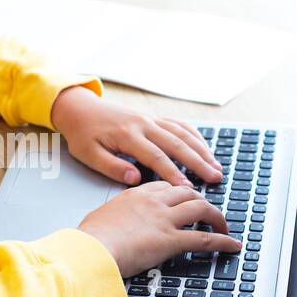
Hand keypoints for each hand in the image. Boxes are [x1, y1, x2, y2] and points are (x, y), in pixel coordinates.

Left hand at [50, 86, 222, 186]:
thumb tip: (135, 179)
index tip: (187, 188)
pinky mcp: (153, 118)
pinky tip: (205, 148)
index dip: (172, 173)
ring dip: (201, 150)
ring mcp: (150, 119)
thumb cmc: (83, 134)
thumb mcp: (88, 155)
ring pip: (182, 133)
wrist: (80, 108)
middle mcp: (143, 125)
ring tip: (216, 166)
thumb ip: (112, 167)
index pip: (155, 157)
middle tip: (215, 178)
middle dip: (198, 162)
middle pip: (177, 144)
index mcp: (127, 135)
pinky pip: (179, 125)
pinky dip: (195, 136)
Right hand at [77, 181, 240, 276]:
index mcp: (135, 194)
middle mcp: (153, 202)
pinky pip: (204, 238)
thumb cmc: (89, 238)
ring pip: (201, 209)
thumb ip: (115, 215)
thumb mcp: (101, 217)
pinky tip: (231, 245)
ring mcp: (164, 219)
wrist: (90, 248)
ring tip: (223, 226)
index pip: (165, 186)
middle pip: (188, 192)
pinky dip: (222, 241)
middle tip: (208, 211)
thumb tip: (114, 224)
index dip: (179, 192)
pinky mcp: (171, 240)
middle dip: (201, 201)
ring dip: (216, 217)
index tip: (184, 198)